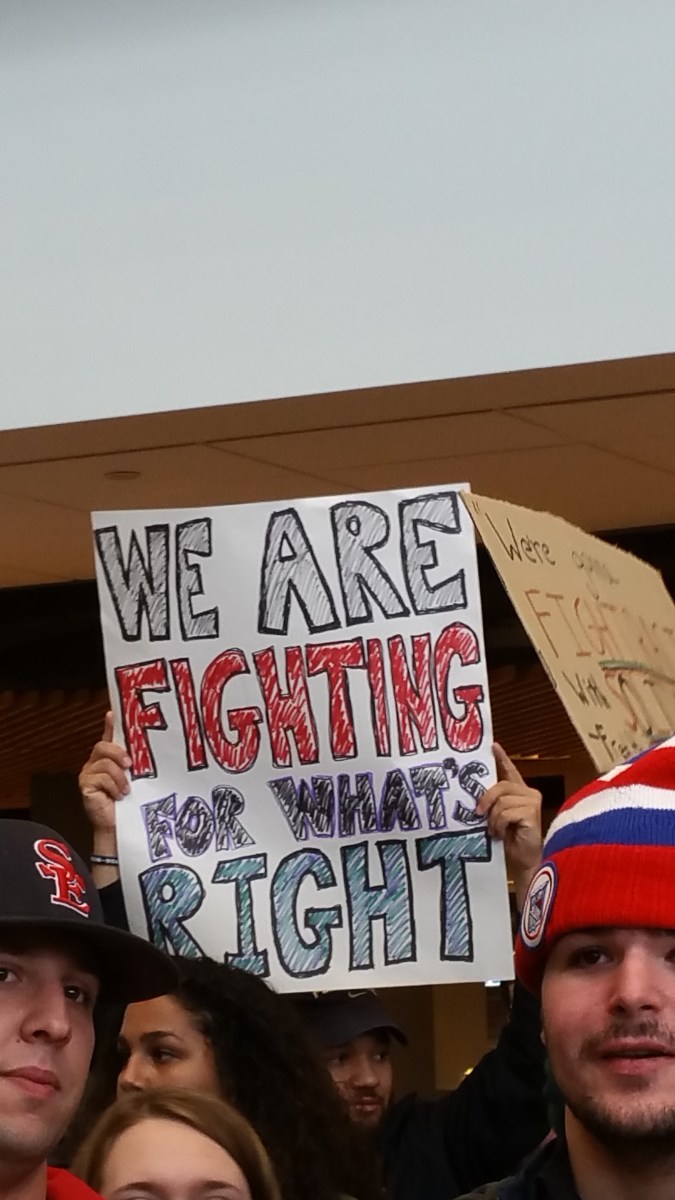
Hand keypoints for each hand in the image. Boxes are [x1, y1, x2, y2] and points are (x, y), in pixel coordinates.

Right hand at [79, 711, 129, 838]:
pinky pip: (100, 777)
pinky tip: (119, 795)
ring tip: (126, 789)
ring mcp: (88, 773)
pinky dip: (113, 786)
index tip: (113, 713)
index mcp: (108, 758)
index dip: (110, 724)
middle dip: (118, 753)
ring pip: (104, 762)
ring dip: (119, 776)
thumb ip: (135, 759)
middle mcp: (95, 762)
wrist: (119, 825)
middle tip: (130, 764)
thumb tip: (141, 743)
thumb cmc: (129, 802)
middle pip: (103, 746)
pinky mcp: (85, 785)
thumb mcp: (136, 777)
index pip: (108, 736)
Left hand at [476, 743, 542, 908]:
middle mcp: (529, 793)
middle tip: (478, 814)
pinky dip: (499, 824)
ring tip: (494, 830)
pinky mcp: (532, 813)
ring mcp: (532, 802)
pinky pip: (506, 812)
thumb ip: (492, 803)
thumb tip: (475, 795)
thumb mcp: (497, 816)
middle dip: (486, 799)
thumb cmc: (510, 840)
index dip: (502, 757)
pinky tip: (501, 833)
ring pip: (502, 801)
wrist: (523, 861)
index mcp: (519, 792)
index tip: (493, 746)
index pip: (510, 770)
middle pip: (501, 785)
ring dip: (493, 818)